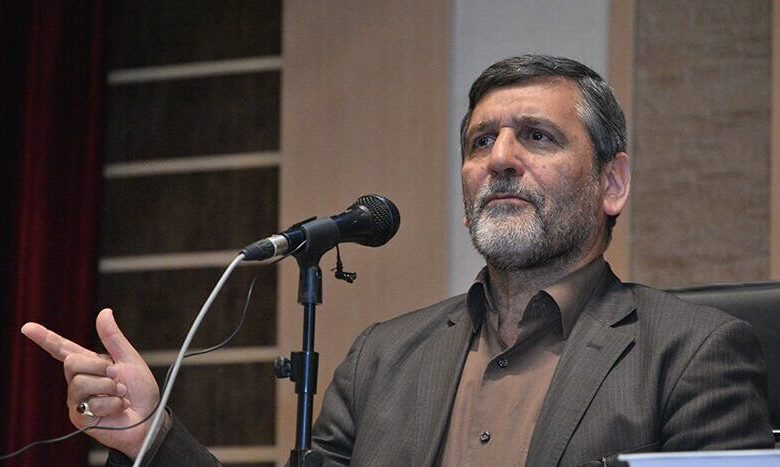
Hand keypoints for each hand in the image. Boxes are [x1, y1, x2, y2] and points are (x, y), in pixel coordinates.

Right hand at [21, 308, 160, 458]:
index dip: (44, 337)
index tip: (27, 327)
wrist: (150, 418)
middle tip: (116, 376)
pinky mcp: (80, 417)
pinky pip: (91, 403)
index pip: (62, 348)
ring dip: (109, 387)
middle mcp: (79, 381)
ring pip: (80, 383)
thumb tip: (104, 312)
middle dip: (99, 366)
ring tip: (120, 393)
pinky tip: (119, 408)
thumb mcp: (129, 360)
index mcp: (90, 364)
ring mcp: (77, 400)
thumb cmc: (140, 392)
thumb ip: (113, 338)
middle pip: (71, 361)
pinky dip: (113, 404)